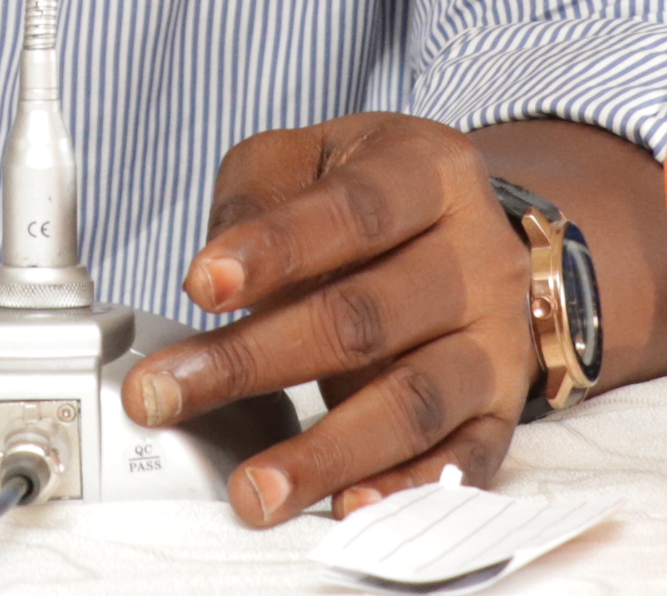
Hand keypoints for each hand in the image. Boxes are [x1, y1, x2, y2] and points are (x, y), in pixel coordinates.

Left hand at [120, 115, 530, 525]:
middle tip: (165, 394)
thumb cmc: (368, 196)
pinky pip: (462, 458)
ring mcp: (497, 339)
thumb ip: (257, 197)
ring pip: (412, 401)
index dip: (276, 248)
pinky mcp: (501, 408)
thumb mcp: (311, 159)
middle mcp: (479, 257)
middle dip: (254, 362)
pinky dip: (405, 487)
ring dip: (326, 451)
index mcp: (432, 174)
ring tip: (253, 489)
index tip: (201, 285)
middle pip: (366, 318)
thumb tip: (215, 278)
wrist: (468, 231)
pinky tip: (348, 507)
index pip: (354, 213)